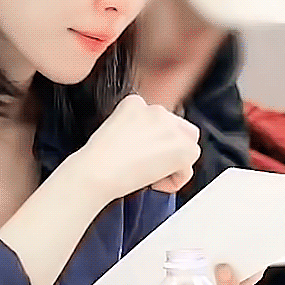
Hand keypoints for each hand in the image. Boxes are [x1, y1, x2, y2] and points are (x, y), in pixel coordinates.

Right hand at [74, 94, 200, 201]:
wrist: (97, 171)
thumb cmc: (98, 159)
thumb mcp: (113, 131)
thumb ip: (135, 130)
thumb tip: (148, 145)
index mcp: (135, 102)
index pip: (157, 119)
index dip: (152, 139)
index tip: (140, 152)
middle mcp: (156, 110)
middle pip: (177, 129)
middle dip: (168, 148)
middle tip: (150, 164)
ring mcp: (171, 128)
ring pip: (187, 146)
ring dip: (173, 162)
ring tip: (151, 173)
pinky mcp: (182, 148)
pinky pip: (187, 169)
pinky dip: (174, 181)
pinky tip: (154, 181)